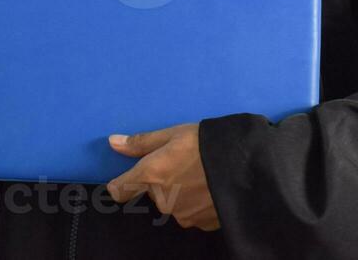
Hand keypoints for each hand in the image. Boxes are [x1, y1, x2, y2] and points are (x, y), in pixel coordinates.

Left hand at [105, 122, 220, 231]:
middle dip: (163, 181)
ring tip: (202, 175)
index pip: (119, 190)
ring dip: (181, 193)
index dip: (122, 184)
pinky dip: (198, 203)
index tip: (128, 179)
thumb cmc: (206, 143)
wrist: (245, 166)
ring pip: (173, 203)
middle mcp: (161, 200)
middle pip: (153, 192)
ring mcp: (182, 215)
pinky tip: (212, 189)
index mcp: (151, 176)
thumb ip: (142, 142)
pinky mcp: (201, 224)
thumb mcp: (173, 134)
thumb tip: (112, 143)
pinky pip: (192, 213)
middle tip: (184, 164)